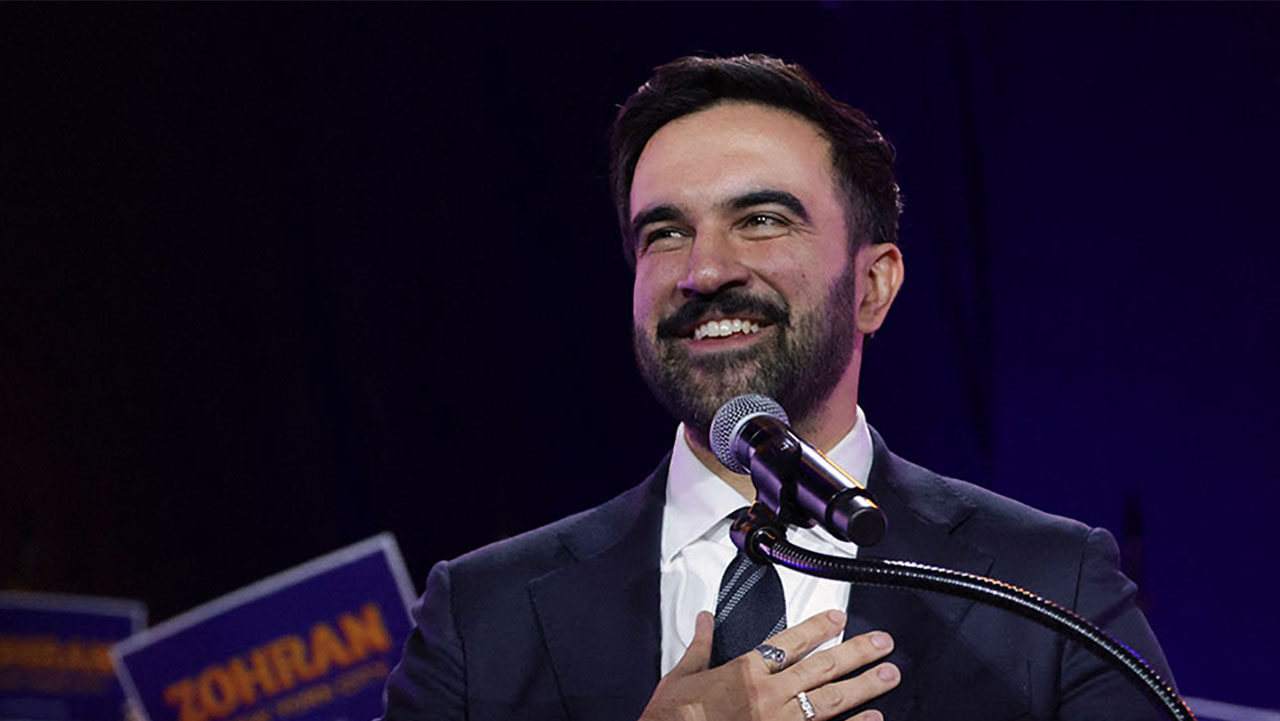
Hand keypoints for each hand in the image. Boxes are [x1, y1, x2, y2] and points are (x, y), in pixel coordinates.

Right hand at [639, 609, 898, 720]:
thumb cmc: (672, 717)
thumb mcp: (681, 675)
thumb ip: (700, 645)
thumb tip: (704, 619)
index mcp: (745, 671)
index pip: (791, 641)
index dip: (819, 627)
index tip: (840, 617)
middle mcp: (768, 696)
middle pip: (822, 668)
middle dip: (858, 653)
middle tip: (884, 643)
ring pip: (831, 701)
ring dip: (864, 687)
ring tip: (889, 675)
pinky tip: (874, 720)